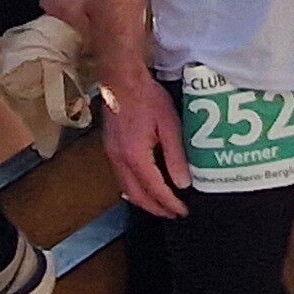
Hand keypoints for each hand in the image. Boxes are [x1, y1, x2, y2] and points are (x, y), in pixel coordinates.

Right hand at [100, 68, 189, 217]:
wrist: (121, 79)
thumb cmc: (146, 97)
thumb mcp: (169, 125)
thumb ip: (176, 156)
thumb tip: (183, 183)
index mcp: (135, 156)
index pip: (154, 190)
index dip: (169, 204)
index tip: (182, 212)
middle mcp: (120, 160)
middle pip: (136, 196)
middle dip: (155, 209)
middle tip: (172, 214)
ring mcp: (112, 154)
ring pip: (126, 189)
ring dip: (144, 200)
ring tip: (161, 204)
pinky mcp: (110, 147)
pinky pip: (121, 177)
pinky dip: (135, 188)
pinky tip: (145, 184)